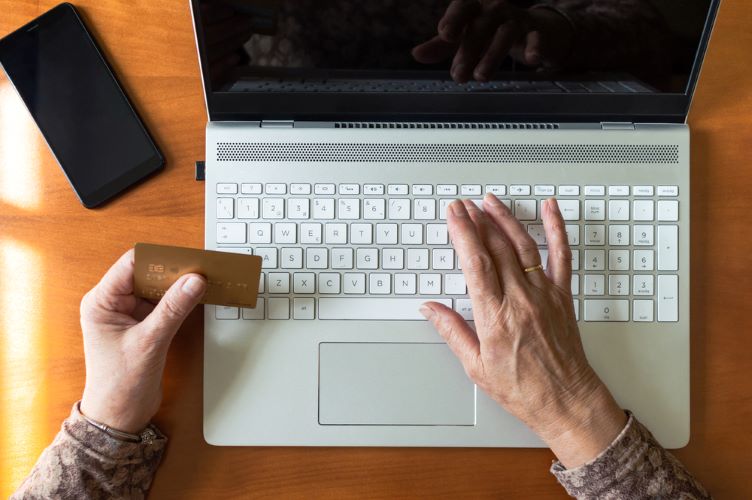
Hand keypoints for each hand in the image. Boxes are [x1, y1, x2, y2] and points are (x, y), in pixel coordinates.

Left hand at [79, 249, 206, 432]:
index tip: (186, 258)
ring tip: (203, 281)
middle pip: (147, 274)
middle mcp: (113, 304)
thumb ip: (173, 309)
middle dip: (173, 271)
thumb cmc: (119, 385)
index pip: (131, 265)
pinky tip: (198, 298)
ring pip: (158, 288)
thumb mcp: (149, 342)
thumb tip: (194, 281)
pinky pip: (165, 304)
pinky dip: (181, 300)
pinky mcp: (144, 326)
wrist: (119, 417)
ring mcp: (129, 315)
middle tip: (201, 268)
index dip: (159, 258)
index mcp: (101, 302)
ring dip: (179, 285)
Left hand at [412, 0, 573, 81]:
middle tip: (457, 75)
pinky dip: (534, 47)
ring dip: (492, 55)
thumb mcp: (462, 36)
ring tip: (481, 76)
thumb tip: (416, 54)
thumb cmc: (488, 30)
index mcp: (474, 6)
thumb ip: (440, 46)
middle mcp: (495, 8)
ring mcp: (516, 19)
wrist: (528, 28)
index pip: (462, 8)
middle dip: (468, 51)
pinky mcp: (534, 32)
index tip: (445, 34)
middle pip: (481, 27)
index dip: (454, 19)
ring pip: (505, 34)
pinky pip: (534, 38)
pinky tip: (531, 59)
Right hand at [421, 196, 625, 467]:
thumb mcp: (476, 366)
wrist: (566, 400)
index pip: (476, 263)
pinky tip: (550, 210)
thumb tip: (431, 309)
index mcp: (496, 317)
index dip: (463, 233)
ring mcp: (544, 294)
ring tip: (490, 202)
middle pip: (497, 248)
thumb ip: (452, 331)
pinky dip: (557, 229)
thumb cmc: (524, 388)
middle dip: (477, 221)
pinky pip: (561, 255)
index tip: (454, 215)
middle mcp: (521, 300)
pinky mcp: (562, 295)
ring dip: (505, 219)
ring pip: (523, 245)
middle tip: (464, 205)